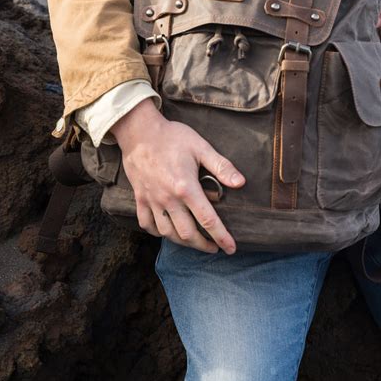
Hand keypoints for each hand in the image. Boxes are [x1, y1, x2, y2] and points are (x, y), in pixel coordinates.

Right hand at [110, 97, 245, 253]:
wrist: (139, 131)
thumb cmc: (172, 137)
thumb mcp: (201, 147)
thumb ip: (221, 166)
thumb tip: (241, 183)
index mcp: (186, 188)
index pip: (208, 220)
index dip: (222, 236)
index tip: (230, 249)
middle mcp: (168, 199)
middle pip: (187, 234)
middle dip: (203, 245)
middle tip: (214, 247)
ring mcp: (151, 200)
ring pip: (167, 233)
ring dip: (183, 242)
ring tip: (195, 241)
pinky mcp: (139, 198)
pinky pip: (147, 225)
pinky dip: (158, 233)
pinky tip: (168, 231)